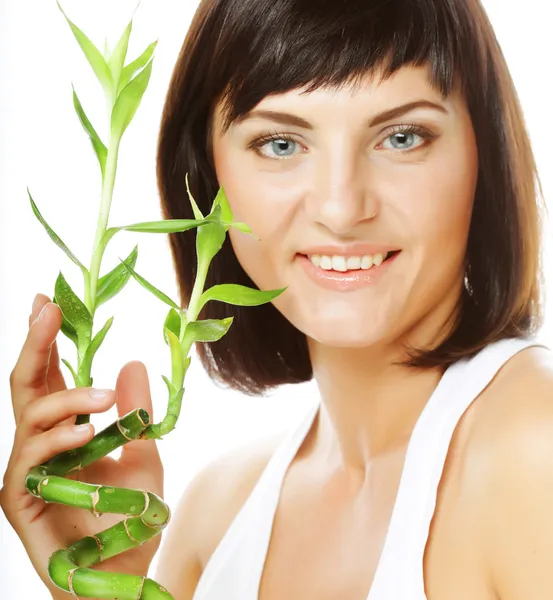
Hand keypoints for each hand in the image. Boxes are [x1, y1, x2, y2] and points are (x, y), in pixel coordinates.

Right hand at [0, 293, 164, 597]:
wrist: (122, 575)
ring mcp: (26, 470)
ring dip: (68, 399)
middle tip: (46, 307)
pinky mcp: (20, 499)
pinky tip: (88, 433)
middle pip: (28, 383)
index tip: (46, 300)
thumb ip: (136, 413)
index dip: (46, 338)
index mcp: (66, 430)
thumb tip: (131, 361)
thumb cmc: (129, 519)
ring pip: (31, 416)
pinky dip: (59, 441)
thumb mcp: (144, 455)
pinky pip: (31, 459)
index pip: (51, 375)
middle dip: (35, 342)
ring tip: (105, 401)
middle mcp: (40, 444)